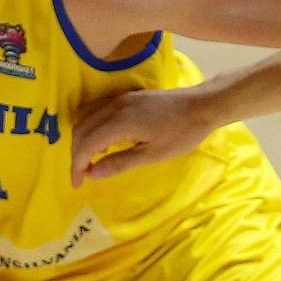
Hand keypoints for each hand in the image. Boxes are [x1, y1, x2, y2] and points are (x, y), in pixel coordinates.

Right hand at [70, 86, 216, 185]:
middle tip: (82, 175)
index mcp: (120, 121)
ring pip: (87, 118)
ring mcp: (120, 98)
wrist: (203, 105)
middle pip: (82, 129)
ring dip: (83, 139)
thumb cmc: (182, 133)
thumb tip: (92, 173)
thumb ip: (119, 163)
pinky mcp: (128, 96)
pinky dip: (93, 127)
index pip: (86, 143)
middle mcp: (115, 106)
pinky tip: (105, 142)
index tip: (77, 184)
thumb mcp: (153, 154)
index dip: (77, 165)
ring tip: (93, 161)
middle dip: (77, 154)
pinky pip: (98, 111)